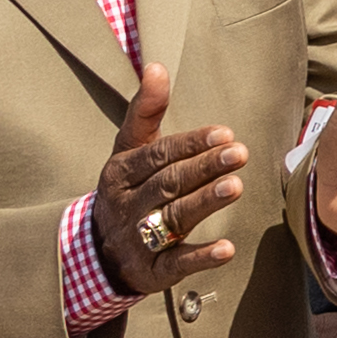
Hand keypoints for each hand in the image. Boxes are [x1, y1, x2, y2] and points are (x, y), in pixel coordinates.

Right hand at [90, 64, 250, 296]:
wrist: (96, 252)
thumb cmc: (128, 189)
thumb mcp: (129, 150)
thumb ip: (145, 112)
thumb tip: (155, 66)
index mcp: (121, 172)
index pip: (157, 155)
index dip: (190, 144)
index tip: (224, 133)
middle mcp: (127, 204)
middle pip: (168, 183)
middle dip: (204, 168)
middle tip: (240, 153)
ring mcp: (137, 238)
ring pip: (172, 218)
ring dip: (205, 203)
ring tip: (236, 187)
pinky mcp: (151, 271)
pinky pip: (175, 263)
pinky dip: (200, 257)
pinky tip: (227, 249)